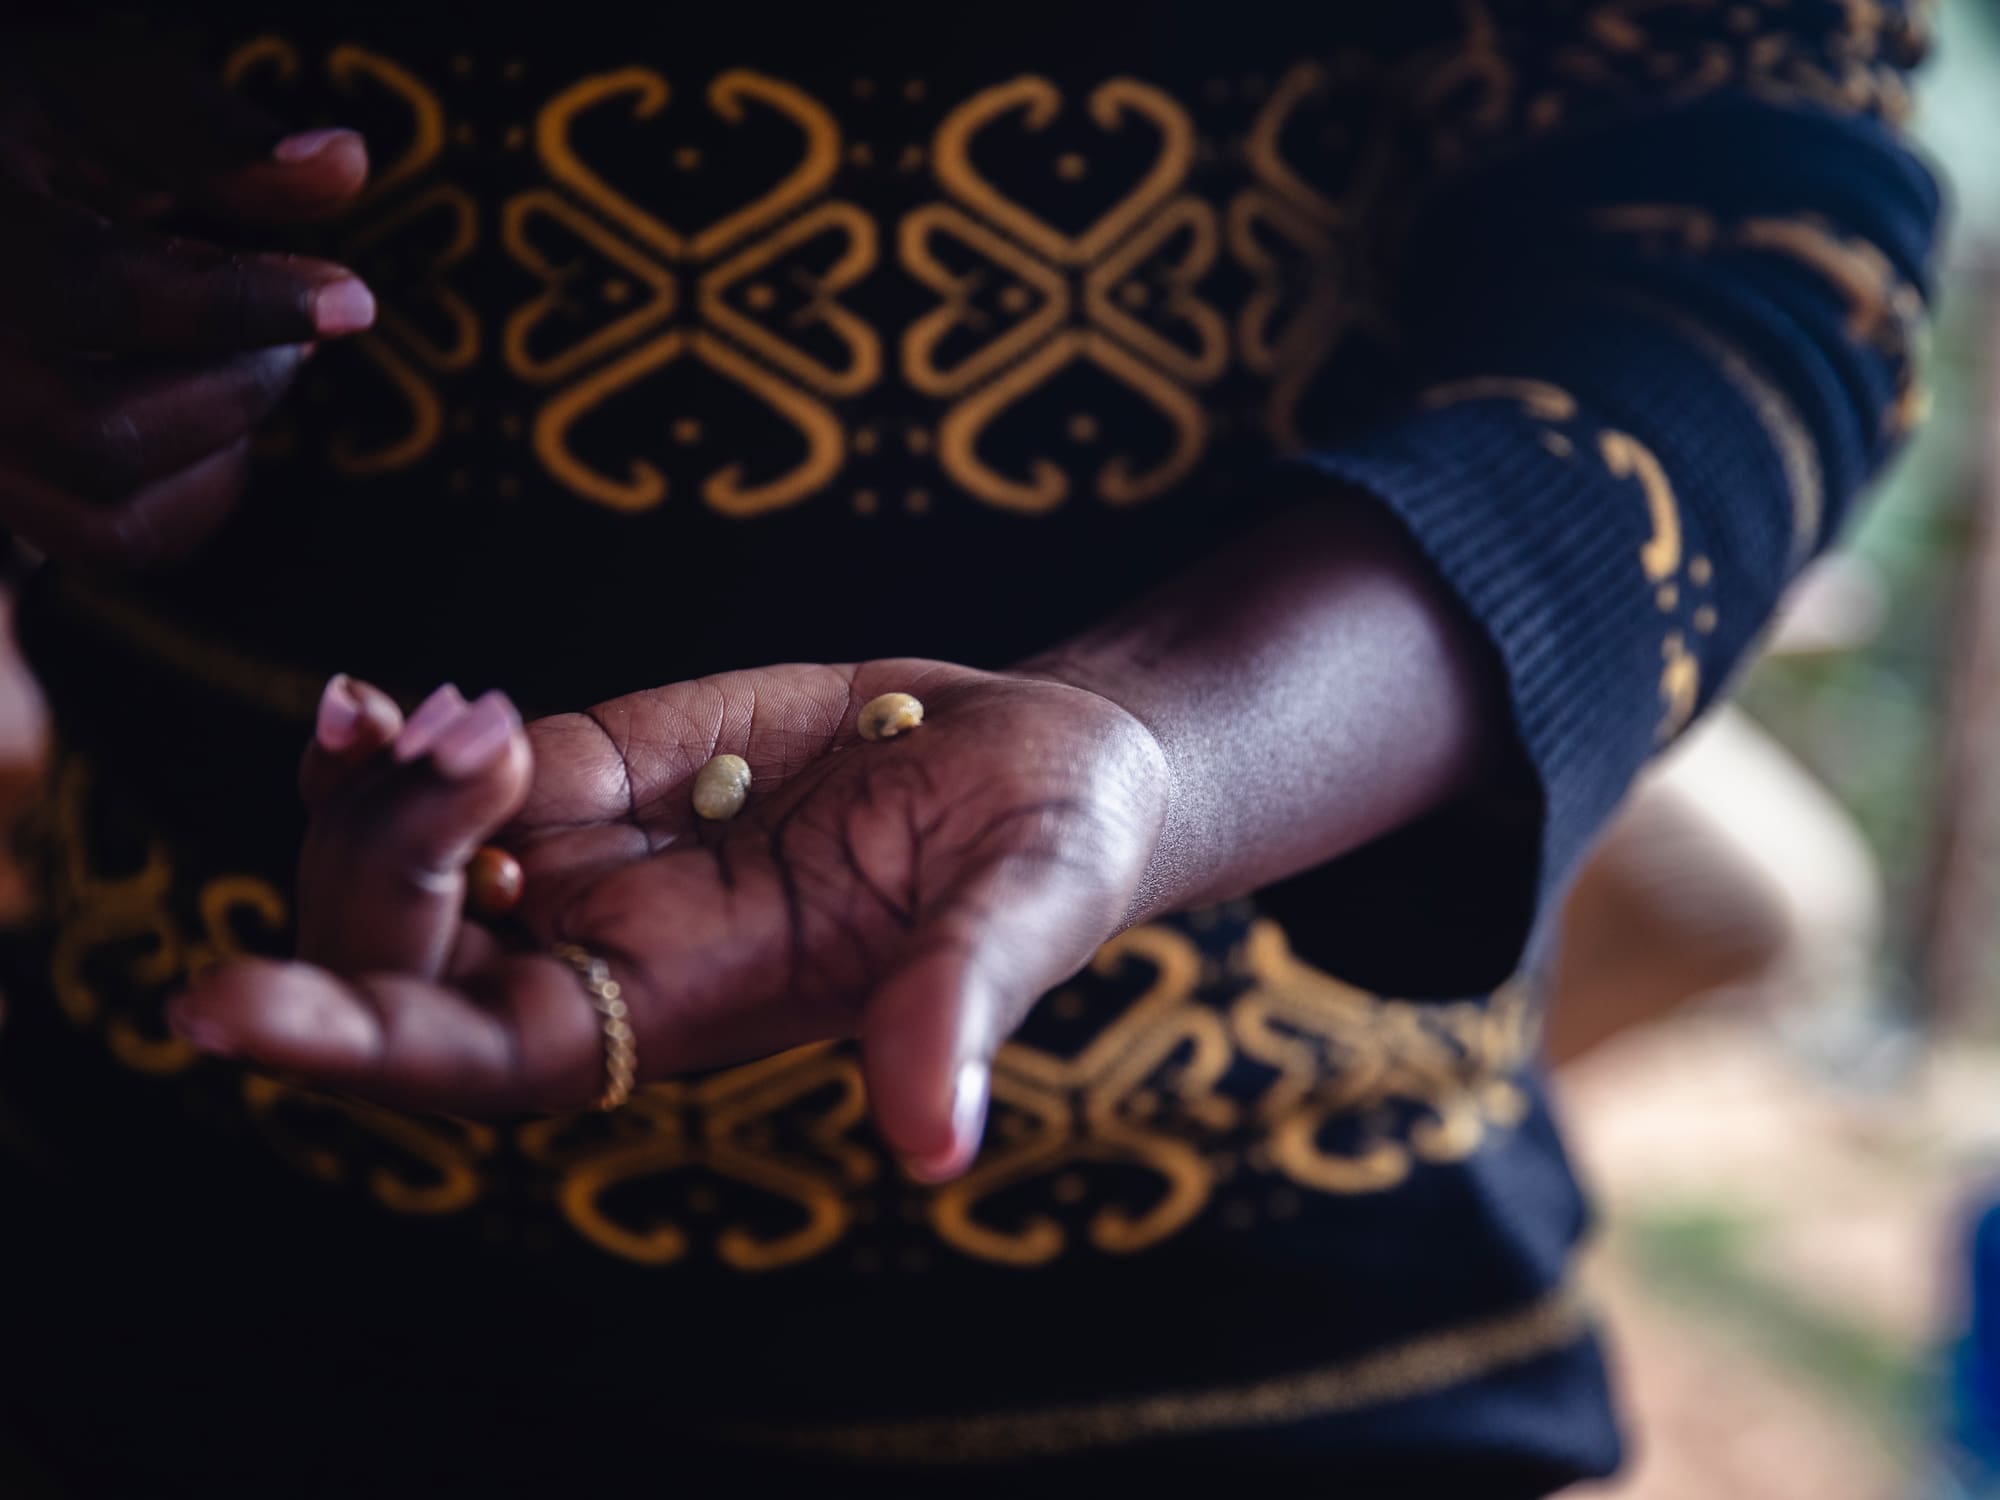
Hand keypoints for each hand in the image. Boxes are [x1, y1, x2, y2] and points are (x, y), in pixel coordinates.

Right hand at [0, 23, 373, 568]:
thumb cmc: (24, 132)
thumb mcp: (94, 91)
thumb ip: (206, 134)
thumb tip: (343, 164)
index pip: (98, 297)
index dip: (240, 306)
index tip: (351, 300)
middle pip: (105, 435)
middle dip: (235, 386)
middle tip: (291, 331)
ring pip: (110, 519)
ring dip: (220, 453)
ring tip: (245, 367)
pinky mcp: (4, 489)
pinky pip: (112, 546)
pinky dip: (193, 499)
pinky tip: (210, 420)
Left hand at [171, 662, 1168, 1178]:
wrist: (1046, 755)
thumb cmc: (1052, 849)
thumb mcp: (1025, 911)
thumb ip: (960, 1009)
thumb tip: (931, 1147)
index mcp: (697, 1009)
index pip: (493, 1055)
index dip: (361, 1039)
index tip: (223, 1005)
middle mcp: (618, 947)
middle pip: (408, 951)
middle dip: (378, 859)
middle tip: (465, 743)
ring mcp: (598, 849)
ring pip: (404, 857)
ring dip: (368, 790)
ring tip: (412, 712)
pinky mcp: (603, 759)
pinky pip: (456, 768)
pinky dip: (392, 742)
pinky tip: (373, 702)